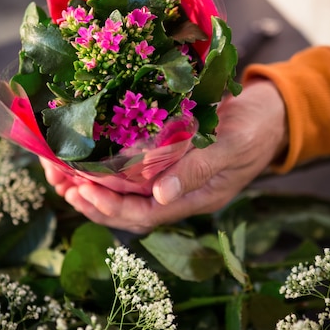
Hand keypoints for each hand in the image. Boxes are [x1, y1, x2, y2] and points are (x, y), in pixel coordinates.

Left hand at [40, 80, 287, 232]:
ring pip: (125, 193)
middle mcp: (177, 192)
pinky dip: (106, 167)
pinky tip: (85, 157)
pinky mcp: (169, 158)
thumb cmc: (255, 129)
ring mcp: (172, 177)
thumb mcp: (232, 147)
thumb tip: (160, 197)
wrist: (270, 115)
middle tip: (59, 183)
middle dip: (91, 200)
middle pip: (127, 209)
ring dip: (92, 186)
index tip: (82, 190)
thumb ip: (197, 171)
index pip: (145, 215)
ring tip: (60, 173)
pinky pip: (132, 172)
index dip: (111, 207)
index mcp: (194, 198)